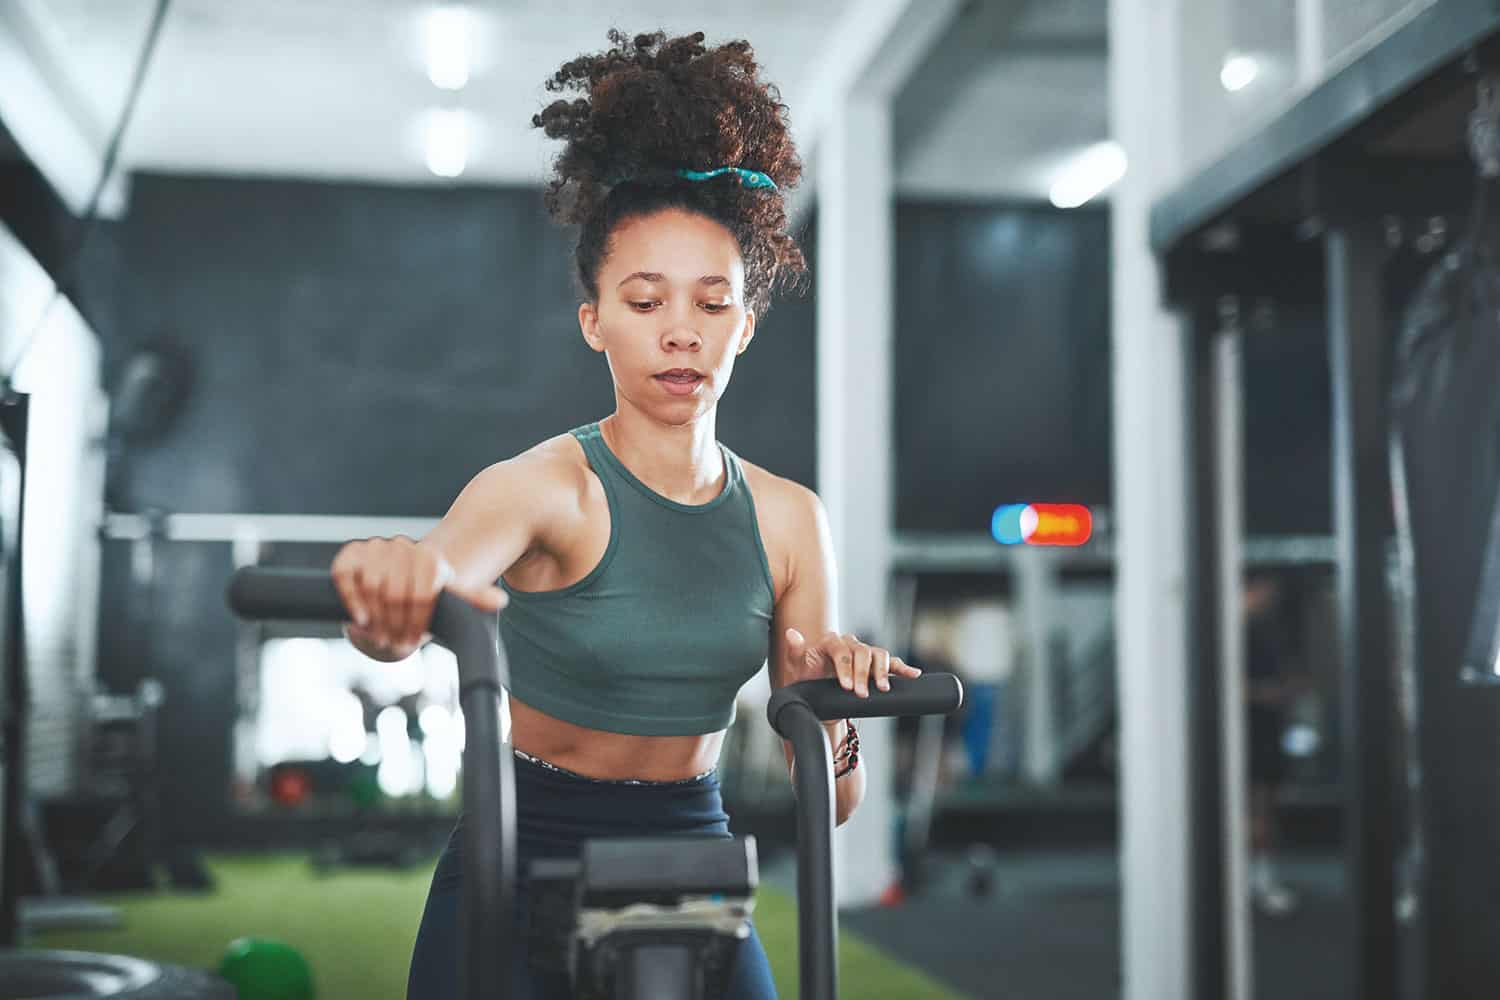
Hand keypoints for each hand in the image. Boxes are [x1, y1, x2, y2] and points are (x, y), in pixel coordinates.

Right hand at [331, 536, 507, 655]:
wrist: (393, 595)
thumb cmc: (423, 605)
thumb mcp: (449, 604)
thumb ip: (471, 600)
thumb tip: (500, 600)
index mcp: (431, 559)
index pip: (423, 594)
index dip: (416, 622)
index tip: (413, 642)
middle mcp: (404, 547)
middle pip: (396, 593)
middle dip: (395, 624)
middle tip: (394, 643)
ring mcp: (376, 548)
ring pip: (372, 584)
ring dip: (375, 617)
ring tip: (380, 636)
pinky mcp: (351, 554)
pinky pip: (346, 574)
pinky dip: (352, 599)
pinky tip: (361, 621)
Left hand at [782, 629, 921, 697]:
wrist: (818, 698)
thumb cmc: (806, 682)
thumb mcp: (797, 670)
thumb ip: (795, 651)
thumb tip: (791, 634)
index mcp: (830, 642)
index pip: (841, 650)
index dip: (845, 667)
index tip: (846, 686)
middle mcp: (849, 644)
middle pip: (862, 652)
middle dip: (863, 674)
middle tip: (861, 694)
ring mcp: (863, 654)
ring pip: (879, 654)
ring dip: (882, 672)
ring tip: (883, 688)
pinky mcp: (874, 666)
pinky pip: (891, 663)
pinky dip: (902, 668)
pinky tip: (912, 674)